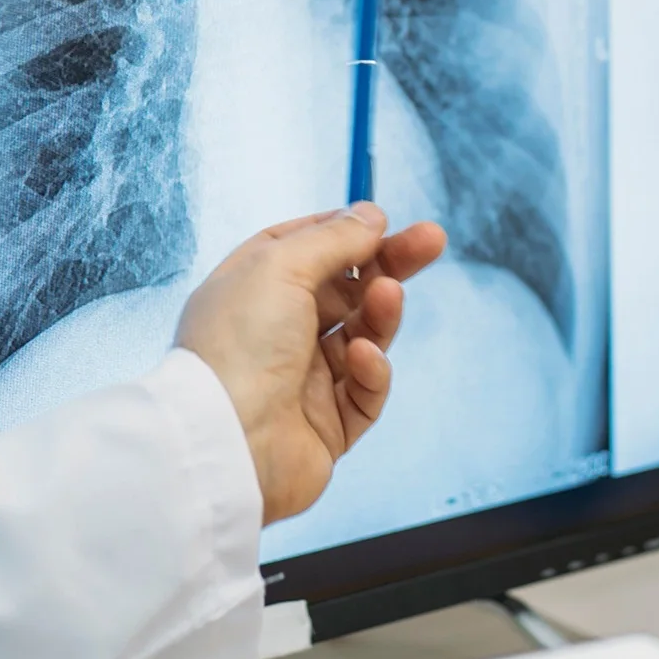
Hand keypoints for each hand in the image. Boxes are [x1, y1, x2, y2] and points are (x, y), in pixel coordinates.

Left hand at [176, 203, 447, 524]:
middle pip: (345, 290)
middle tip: (432, 240)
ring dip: (380, 313)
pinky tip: (364, 358)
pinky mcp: (326, 426)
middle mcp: (274, 333)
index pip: (303, 250)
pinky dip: (371, 371)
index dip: (343, 232)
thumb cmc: (237, 347)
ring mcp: (301, 380)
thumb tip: (370, 215)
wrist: (226, 444)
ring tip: (389, 296)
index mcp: (251, 290)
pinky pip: (364, 392)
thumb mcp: (281, 266)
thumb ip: (332, 239)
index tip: (382, 219)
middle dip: (388, 264)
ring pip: (362, 336)